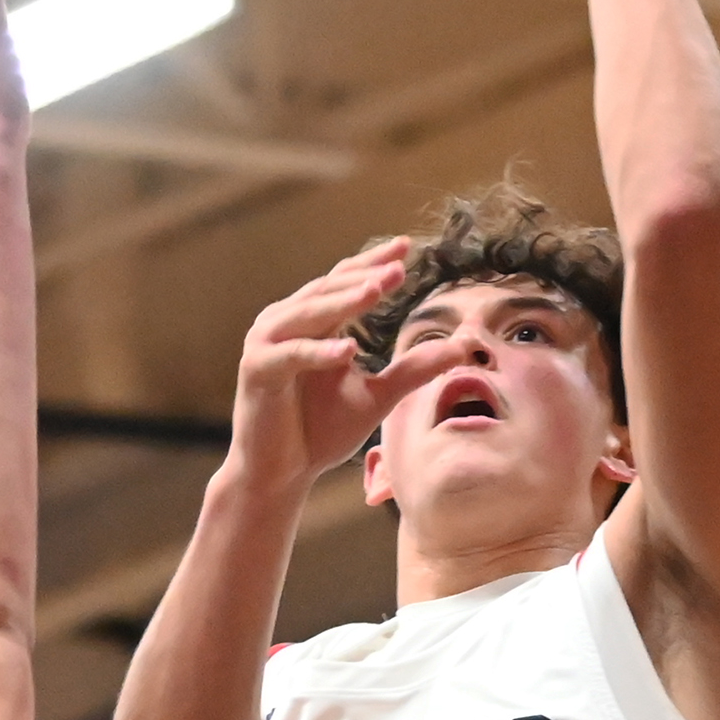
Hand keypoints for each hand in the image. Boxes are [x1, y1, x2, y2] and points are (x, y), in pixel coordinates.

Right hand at [229, 237, 411, 490]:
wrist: (281, 473)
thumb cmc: (320, 433)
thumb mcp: (377, 396)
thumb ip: (413, 370)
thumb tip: (461, 348)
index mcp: (311, 322)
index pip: (344, 281)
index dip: (374, 263)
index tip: (409, 247)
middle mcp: (285, 323)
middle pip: (328, 289)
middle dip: (365, 277)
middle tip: (400, 266)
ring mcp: (267, 344)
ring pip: (309, 313)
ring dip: (343, 302)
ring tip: (378, 289)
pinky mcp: (257, 372)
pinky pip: (291, 355)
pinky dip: (318, 352)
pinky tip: (348, 350)